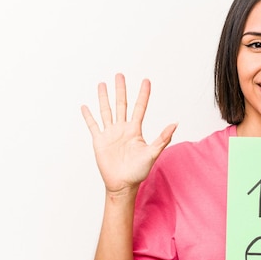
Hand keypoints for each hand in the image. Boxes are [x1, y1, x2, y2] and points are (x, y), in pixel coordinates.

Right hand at [81, 73, 176, 193]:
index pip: (140, 107)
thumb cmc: (139, 171)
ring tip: (102, 84)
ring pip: (106, 111)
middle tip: (119, 75)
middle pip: (121, 104)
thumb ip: (163, 138)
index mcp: (135, 130)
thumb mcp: (152, 153)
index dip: (143, 94)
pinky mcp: (100, 141)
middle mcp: (122, 129)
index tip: (146, 80)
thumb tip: (175, 124)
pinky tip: (85, 106)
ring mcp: (110, 134)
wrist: (123, 184)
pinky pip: (93, 126)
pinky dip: (89, 116)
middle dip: (120, 90)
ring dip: (104, 98)